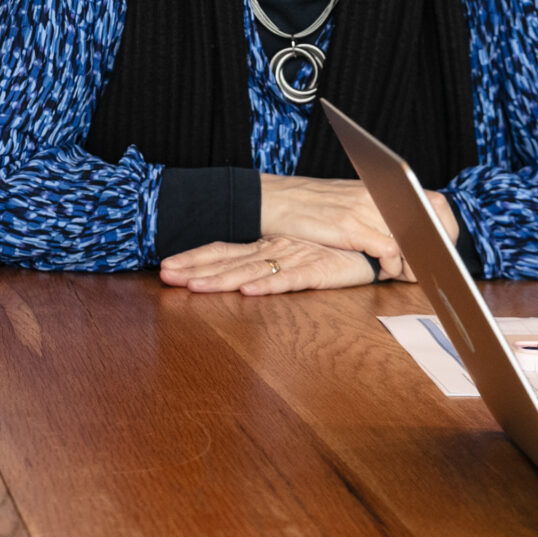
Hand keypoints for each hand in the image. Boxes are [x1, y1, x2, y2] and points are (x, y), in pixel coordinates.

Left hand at [157, 236, 376, 294]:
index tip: (166, 267)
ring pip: (250, 272)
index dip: (194, 258)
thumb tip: (238, 281)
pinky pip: (289, 280)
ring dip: (220, 279)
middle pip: (226, 260)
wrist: (373, 244)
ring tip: (193, 286)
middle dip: (193, 268)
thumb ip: (267, 269)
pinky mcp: (316, 270)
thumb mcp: (292, 259)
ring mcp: (294, 259)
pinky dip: (267, 285)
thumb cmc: (331, 252)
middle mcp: (274, 250)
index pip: (222, 251)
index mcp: (266, 247)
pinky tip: (248, 291)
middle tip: (164, 275)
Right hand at [258, 175, 458, 280]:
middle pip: (431, 218)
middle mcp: (377, 193)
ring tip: (406, 273)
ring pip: (412, 237)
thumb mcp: (350, 200)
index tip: (444, 246)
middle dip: (439, 246)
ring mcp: (364, 208)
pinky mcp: (350, 226)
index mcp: (381, 185)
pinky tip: (384, 272)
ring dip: (414, 263)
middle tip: (431, 265)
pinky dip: (392, 266)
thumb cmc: (310, 206)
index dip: (446, 225)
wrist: (273, 199)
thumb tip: (403, 229)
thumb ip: (377, 211)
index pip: (434, 200)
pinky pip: (388, 250)